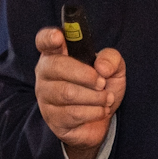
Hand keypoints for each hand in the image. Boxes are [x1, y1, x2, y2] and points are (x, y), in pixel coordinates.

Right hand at [34, 26, 124, 158]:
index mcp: (57, 54)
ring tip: (107, 98)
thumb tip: (101, 67)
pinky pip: (72, 113)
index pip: (44, 40)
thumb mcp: (113, 69)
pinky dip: (94, 112)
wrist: (101, 121)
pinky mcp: (52, 118)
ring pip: (66, 93)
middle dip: (86, 75)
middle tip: (102, 82)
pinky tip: (101, 111)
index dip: (49, 37)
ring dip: (95, 97)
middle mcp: (45, 73)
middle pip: (56, 66)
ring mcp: (45, 97)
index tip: (58, 37)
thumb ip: (111, 59)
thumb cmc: (101, 88)